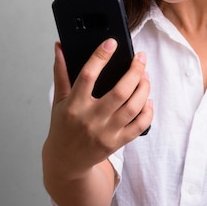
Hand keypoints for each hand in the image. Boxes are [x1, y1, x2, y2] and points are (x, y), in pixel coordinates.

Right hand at [45, 38, 152, 177]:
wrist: (65, 161)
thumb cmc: (63, 126)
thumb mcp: (58, 100)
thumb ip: (61, 72)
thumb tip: (60, 46)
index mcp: (74, 106)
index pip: (87, 76)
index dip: (100, 57)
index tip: (111, 43)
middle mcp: (91, 119)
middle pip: (120, 91)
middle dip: (134, 71)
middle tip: (140, 57)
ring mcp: (106, 133)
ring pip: (133, 107)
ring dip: (144, 88)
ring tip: (145, 75)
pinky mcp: (117, 143)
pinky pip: (140, 126)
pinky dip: (148, 111)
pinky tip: (148, 99)